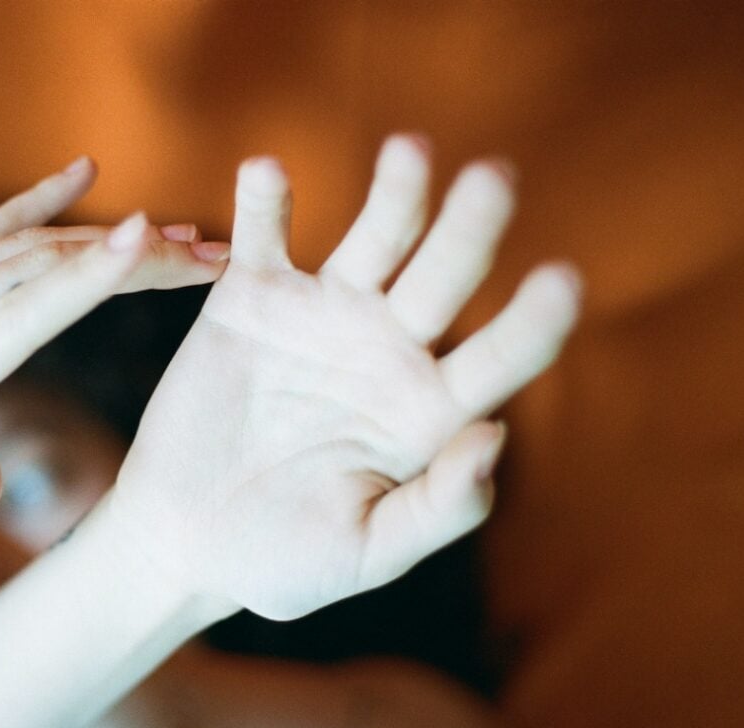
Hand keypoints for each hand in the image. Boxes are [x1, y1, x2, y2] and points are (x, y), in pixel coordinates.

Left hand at [0, 157, 226, 558]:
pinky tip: (80, 174)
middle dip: (134, 256)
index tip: (154, 240)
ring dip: (105, 236)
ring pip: (20, 246)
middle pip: (39, 269)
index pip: (15, 317)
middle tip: (218, 253)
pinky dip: (35, 201)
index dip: (88, 278)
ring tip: (181, 233)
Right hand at [106, 136, 580, 619]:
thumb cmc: (276, 558)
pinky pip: (262, 239)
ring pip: (373, 238)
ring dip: (394, 194)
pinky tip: (267, 173)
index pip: (498, 357)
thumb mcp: (363, 554)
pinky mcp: (250, 302)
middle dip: (471, 228)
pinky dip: (264, 204)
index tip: (562, 283)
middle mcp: (384, 350)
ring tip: (412, 152)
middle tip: (496, 179)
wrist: (182, 537)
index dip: (531, 323)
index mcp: (424, 411)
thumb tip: (495, 436)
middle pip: (443, 275)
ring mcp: (319, 318)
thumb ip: (435, 510)